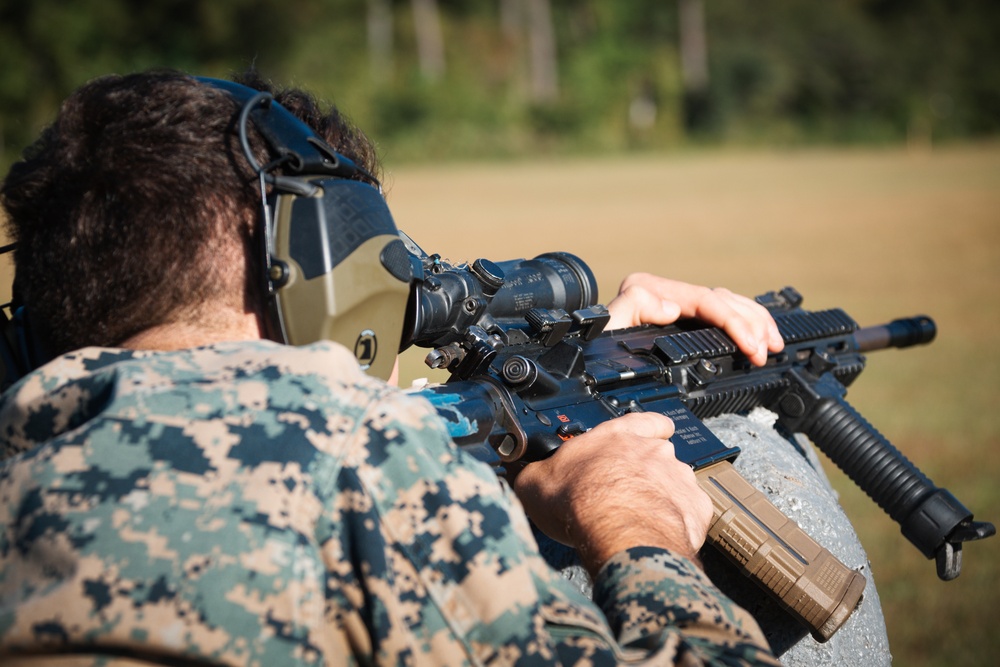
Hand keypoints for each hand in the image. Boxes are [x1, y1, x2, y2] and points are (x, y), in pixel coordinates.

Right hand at [511, 412, 712, 575]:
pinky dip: (678, 523)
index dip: (646, 427)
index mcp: (616, 436)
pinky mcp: (694, 508)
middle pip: (658, 454)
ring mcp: (678, 477)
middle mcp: (652, 451)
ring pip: (675, 484)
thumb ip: (532, 472)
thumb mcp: (535, 482)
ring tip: (639, 521)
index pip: (641, 419)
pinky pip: (690, 512)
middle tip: (624, 495)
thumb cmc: (580, 502)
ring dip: (662, 498)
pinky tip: (658, 534)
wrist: (617, 533)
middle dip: (646, 473)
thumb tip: (517, 474)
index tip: (647, 434)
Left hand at [605, 273, 783, 366]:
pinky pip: (720, 314)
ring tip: (774, 345)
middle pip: (724, 299)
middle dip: (752, 325)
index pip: (706, 301)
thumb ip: (634, 308)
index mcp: (650, 290)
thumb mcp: (606, 327)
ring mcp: (674, 303)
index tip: (751, 348)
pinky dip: (744, 324)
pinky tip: (759, 336)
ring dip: (756, 322)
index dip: (734, 323)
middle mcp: (665, 292)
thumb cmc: (590, 348)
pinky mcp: (680, 317)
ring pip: (728, 303)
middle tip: (768, 351)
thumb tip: (672, 307)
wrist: (578, 361)